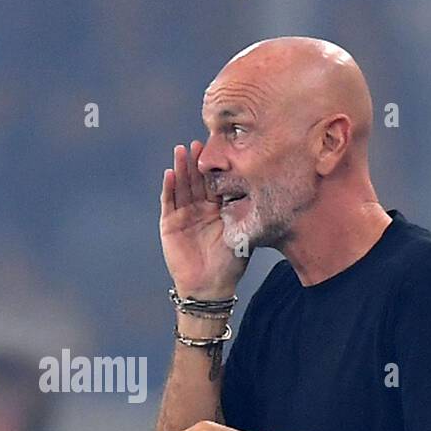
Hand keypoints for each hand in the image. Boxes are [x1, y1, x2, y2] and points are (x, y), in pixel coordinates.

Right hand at [160, 142, 247, 296]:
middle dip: (196, 163)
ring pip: (182, 187)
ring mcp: (184, 215)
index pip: (215, 183)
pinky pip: (168, 202)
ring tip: (181, 151)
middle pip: (197, 180)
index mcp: (218, 209)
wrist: (210, 286)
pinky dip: (169, 187)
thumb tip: (261, 187)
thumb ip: (245, 212)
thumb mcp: (242, 232)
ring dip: (181, 169)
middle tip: (198, 144)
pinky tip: (170, 173)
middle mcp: (200, 209)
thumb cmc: (230, 263)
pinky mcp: (169, 224)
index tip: (219, 149)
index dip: (215, 167)